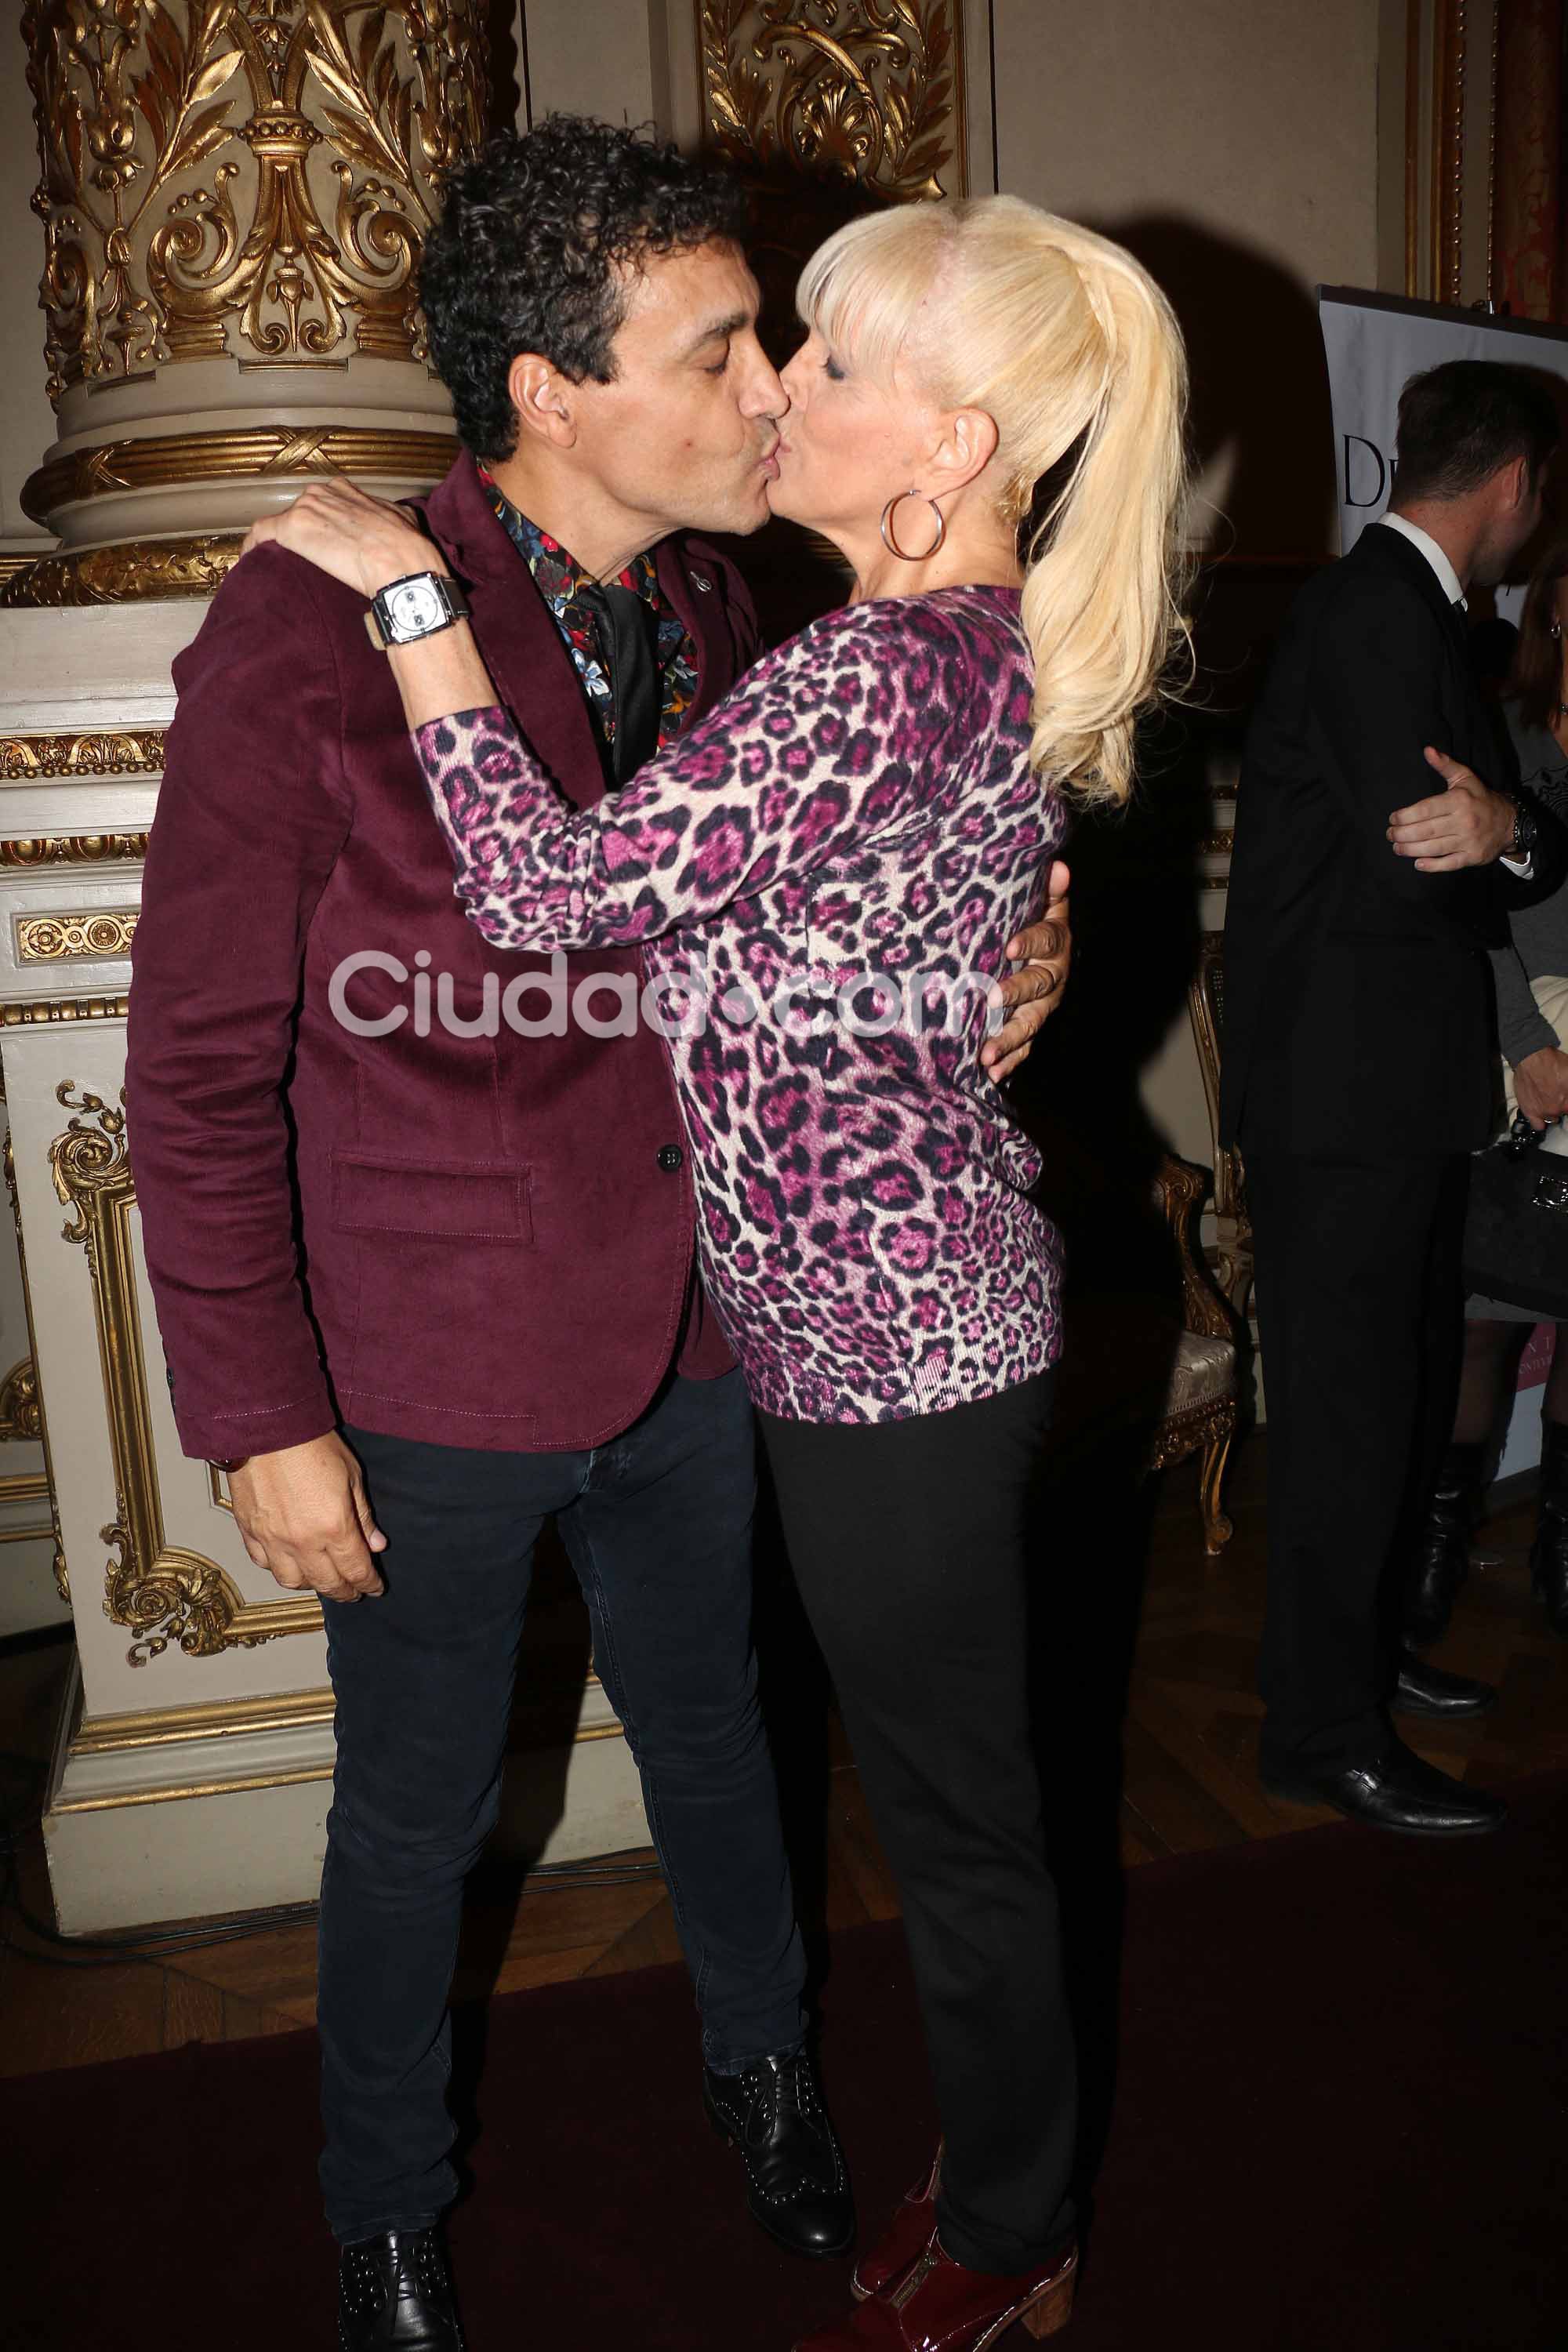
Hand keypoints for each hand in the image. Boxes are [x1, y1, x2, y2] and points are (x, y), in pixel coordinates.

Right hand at [227, 1431, 387, 1603]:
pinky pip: (263, 1562)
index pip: (356, 1570)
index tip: (375, 1588)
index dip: (369, 1584)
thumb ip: (363, 1516)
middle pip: (327, 1583)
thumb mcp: (352, 1476)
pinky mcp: (249, 1531)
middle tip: (353, 1592)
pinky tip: (288, 1562)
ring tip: (321, 1578)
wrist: (267, 1428)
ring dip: (310, 1584)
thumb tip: (375, 1545)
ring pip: (291, 1581)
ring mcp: (272, 1539)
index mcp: (334, 1528)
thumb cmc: (312, 1445)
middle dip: (344, 1591)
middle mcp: (302, 1542)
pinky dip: (278, 1568)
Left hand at [241, 479, 442, 600]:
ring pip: (281, 524)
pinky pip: (261, 533)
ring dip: (278, 545)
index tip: (320, 543)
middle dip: (300, 536)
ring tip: (275, 567)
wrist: (399, 564)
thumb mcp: (403, 519)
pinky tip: (248, 562)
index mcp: (345, 490)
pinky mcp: (292, 527)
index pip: (320, 503)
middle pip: (299, 513)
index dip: (318, 525)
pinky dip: (251, 546)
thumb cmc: (406, 547)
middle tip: (303, 562)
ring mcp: (306, 508)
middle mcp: (322, 492)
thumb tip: (392, 521)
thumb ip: (388, 515)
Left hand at [982, 859, 1071, 1083]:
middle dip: (1015, 994)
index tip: (1010, 945)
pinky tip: (992, 1074)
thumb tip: (1059, 865)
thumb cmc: (1038, 922)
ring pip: (1030, 1023)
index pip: (1047, 940)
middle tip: (991, 1000)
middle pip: (1038, 986)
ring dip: (1009, 1039)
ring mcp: (1044, 1006)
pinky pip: (1025, 1047)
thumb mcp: (1046, 904)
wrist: (1050, 955)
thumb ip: (1051, 891)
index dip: (1030, 942)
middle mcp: (1053, 977)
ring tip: (986, 1054)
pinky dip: (1010, 1061)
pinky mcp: (1033, 1026)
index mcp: (1056, 944)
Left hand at [1387, 748, 1515, 870]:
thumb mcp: (1465, 778)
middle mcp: (1464, 821)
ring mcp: (1468, 841)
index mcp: (1459, 801)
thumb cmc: (1480, 798)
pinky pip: (1449, 864)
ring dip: (1410, 850)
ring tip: (1397, 848)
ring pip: (1433, 848)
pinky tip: (1417, 863)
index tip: (1393, 818)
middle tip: (1390, 835)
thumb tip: (1427, 750)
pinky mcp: (1472, 857)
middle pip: (1425, 831)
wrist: (1509, 822)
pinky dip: (1432, 865)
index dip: (1405, 816)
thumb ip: (1445, 765)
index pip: (1425, 810)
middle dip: (1402, 834)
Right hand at [1513, 1045, 1567, 1129]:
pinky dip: (1541, 1122)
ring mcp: (1543, 1111)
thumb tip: (1567, 1092)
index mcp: (1567, 1101)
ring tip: (1550, 1101)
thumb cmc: (1551, 1062)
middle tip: (1559, 1095)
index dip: (1567, 1100)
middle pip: (1564, 1113)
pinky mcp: (1530, 1111)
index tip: (1565, 1097)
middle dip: (1563, 1104)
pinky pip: (1538, 1125)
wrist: (1532, 1058)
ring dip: (1553, 1111)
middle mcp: (1557, 1108)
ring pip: (1553, 1119)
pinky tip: (1542, 1115)